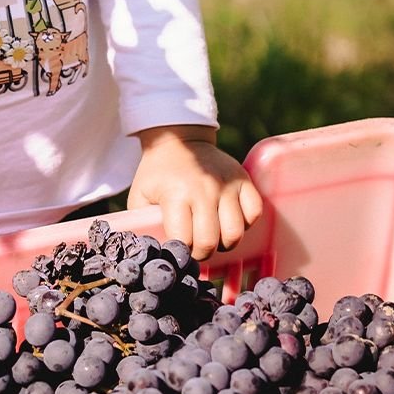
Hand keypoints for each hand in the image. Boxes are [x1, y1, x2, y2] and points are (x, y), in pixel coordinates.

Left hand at [128, 125, 261, 261]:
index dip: (180, 250)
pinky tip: (229, 221)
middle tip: (196, 247)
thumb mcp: (139, 196)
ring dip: (225, 242)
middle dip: (202, 252)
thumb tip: (153, 250)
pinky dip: (245, 223)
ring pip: (235, 232)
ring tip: (215, 236)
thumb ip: (143, 224)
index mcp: (176, 194)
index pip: (184, 240)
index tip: (178, 246)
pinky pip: (254, 212)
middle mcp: (204, 189)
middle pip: (210, 241)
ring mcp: (226, 184)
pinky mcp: (243, 179)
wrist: (178, 141)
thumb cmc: (157, 175)